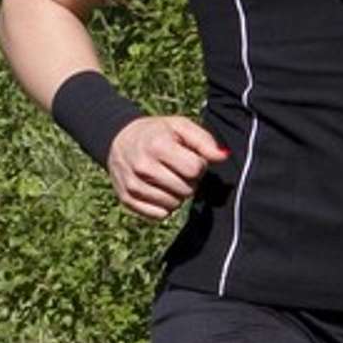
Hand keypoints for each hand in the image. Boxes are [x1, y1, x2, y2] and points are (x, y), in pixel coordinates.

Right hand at [107, 112, 228, 219]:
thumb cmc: (157, 133)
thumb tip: (223, 156)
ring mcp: (133, 185)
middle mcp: (143, 166)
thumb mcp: (180, 127)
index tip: (190, 158)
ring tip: (168, 178)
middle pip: (186, 189)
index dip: (199, 165)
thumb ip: (204, 141)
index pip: (195, 169)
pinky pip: (159, 215)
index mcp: (157, 145)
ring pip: (174, 205)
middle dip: (189, 181)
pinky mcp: (127, 199)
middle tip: (178, 169)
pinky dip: (163, 206)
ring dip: (177, 195)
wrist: (119, 139)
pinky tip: (158, 190)